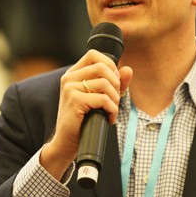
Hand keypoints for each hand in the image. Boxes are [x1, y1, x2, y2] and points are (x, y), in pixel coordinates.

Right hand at [40, 50, 132, 178]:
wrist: (67, 142)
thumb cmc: (84, 119)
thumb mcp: (101, 97)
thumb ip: (116, 83)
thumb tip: (128, 70)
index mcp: (73, 73)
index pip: (94, 55)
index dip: (109, 65)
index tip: (114, 82)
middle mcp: (69, 78)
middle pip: (102, 67)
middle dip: (115, 84)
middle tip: (115, 100)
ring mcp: (70, 88)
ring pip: (104, 83)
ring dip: (115, 99)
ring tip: (111, 110)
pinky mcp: (74, 100)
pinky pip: (102, 99)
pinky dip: (111, 109)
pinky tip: (109, 118)